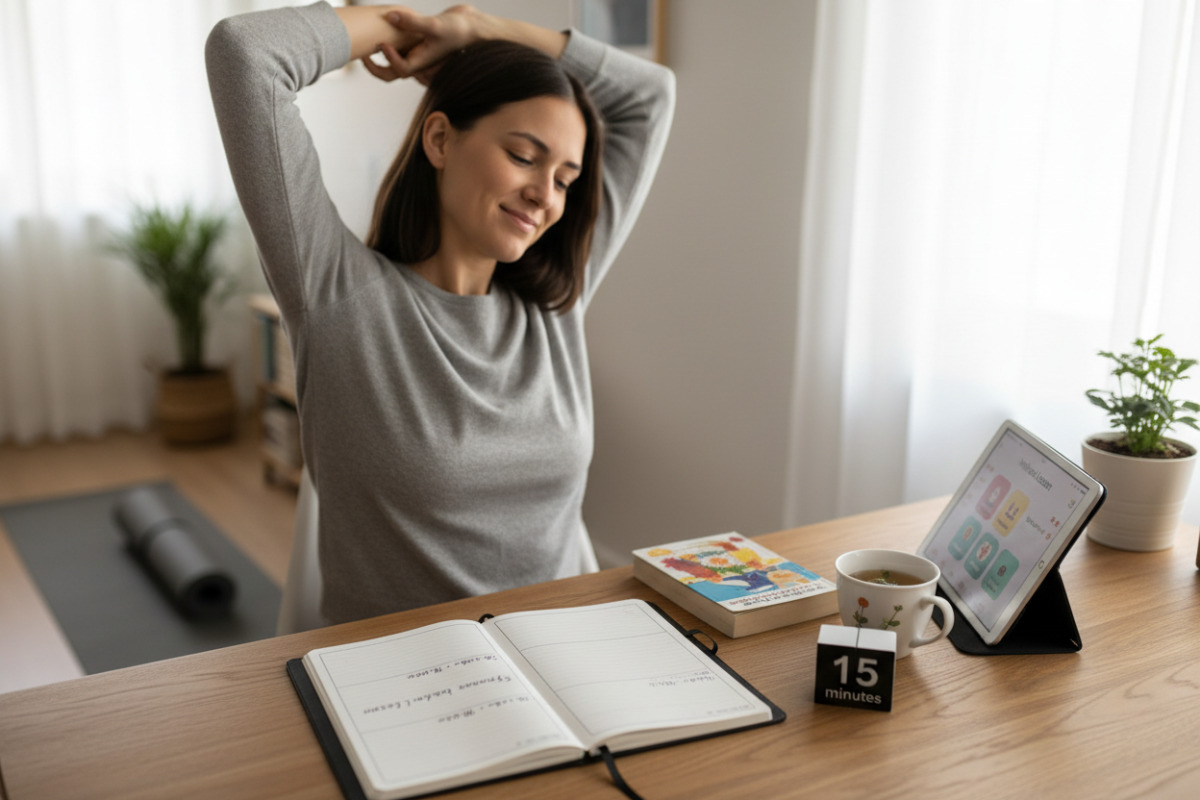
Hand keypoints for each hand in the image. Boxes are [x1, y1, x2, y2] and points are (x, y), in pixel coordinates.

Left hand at [361, 5, 483, 85]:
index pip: (399, 69)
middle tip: (361, 52)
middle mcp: (417, 61)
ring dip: (379, 51)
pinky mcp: (416, 42)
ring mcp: (416, 53)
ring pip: (392, 59)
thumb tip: (390, 16)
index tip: (381, 42)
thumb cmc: (459, 30)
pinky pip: (397, 45)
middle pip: (390, 73)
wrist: (473, 27)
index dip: (388, 58)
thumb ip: (412, 22)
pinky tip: (383, 24)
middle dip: (374, 66)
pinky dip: (388, 38)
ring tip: (367, 37)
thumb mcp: (435, 25)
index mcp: (422, 64)